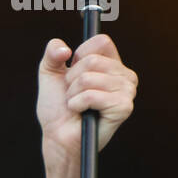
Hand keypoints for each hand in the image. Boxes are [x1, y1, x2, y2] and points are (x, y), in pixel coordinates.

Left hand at [36, 34, 137, 168]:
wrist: (58, 136)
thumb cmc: (58, 107)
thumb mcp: (50, 73)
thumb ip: (53, 52)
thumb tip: (64, 48)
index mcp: (112, 64)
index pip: (102, 42)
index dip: (79, 55)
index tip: (73, 71)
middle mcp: (125, 76)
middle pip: (92, 60)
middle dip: (72, 79)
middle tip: (74, 93)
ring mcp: (128, 91)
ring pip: (88, 78)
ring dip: (73, 93)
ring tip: (77, 104)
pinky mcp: (124, 107)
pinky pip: (91, 95)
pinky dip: (78, 104)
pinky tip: (82, 112)